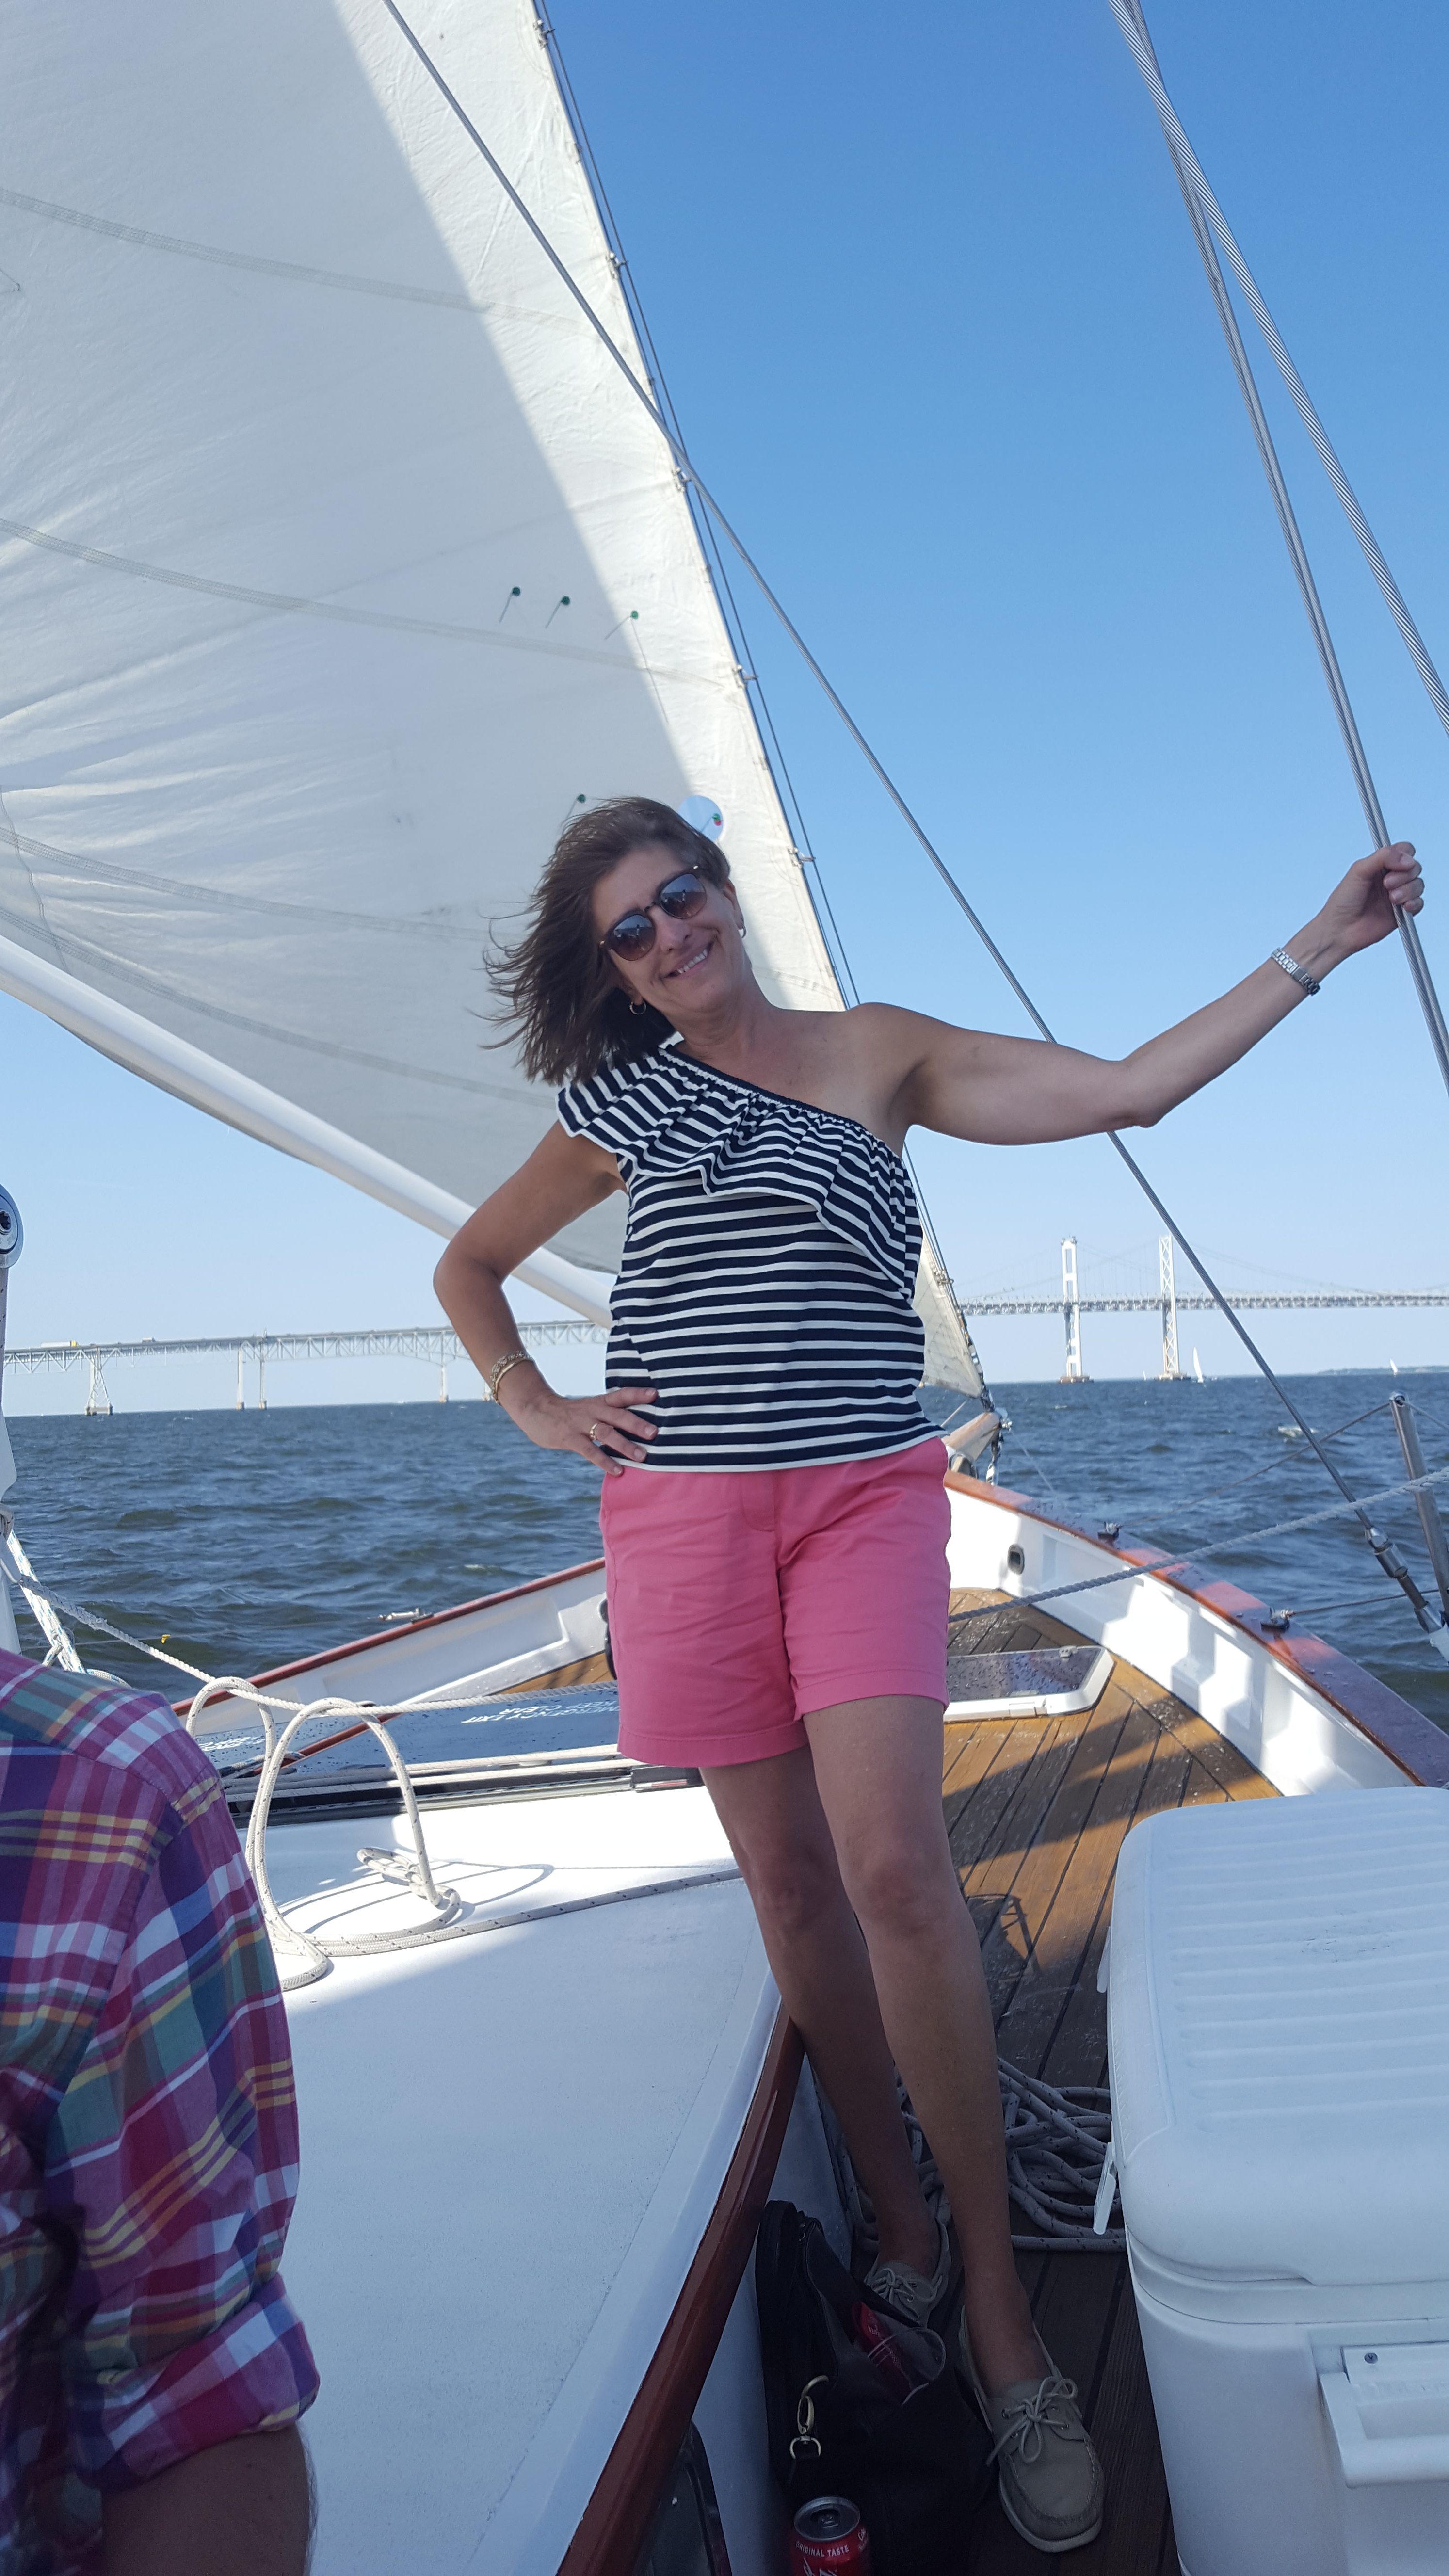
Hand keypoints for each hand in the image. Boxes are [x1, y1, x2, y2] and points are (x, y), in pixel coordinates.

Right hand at [506, 1380, 656, 1475]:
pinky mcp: (569, 1438)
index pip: (621, 1395)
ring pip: (606, 1433)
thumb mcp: (588, 1408)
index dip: (638, 1394)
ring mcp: (580, 1424)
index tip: (656, 1394)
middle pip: (618, 1415)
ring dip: (625, 1445)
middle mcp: (592, 1411)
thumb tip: (635, 1426)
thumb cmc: (568, 1412)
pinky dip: (604, 1461)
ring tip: (642, 1457)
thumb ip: (608, 1415)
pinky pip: (590, 1451)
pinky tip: (617, 1471)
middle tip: (655, 1433)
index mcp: (599, 1402)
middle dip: (637, 1424)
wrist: (535, 1409)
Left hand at [1305, 841, 1422, 969]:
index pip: (1404, 851)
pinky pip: (1419, 903)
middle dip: (1404, 875)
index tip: (1396, 864)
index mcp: (1380, 866)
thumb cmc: (1343, 901)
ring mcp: (1397, 895)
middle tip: (1386, 884)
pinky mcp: (1402, 913)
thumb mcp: (1359, 870)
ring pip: (1418, 885)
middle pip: (1415, 867)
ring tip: (1391, 898)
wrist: (1340, 930)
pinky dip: (1415, 903)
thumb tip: (1408, 859)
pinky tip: (1403, 907)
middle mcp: (1391, 878)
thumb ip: (1383, 857)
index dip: (1405, 856)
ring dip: (1408, 890)